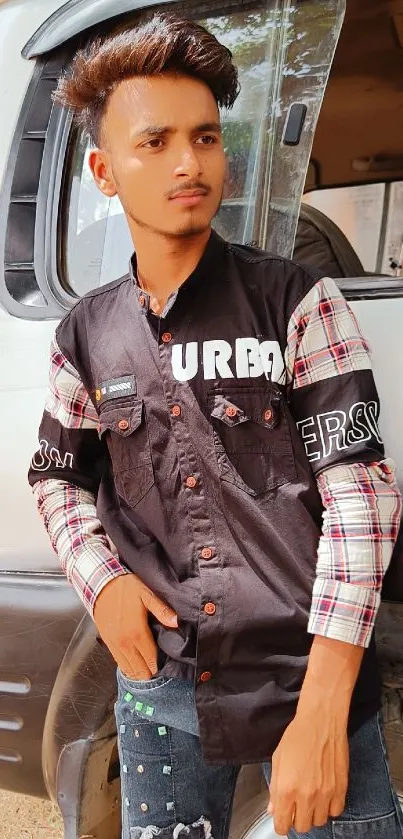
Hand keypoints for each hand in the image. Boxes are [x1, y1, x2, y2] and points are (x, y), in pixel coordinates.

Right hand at [93, 574, 177, 679]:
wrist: (101, 585)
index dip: (158, 665)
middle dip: (149, 671)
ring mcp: (114, 644)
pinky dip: (126, 665)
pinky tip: (132, 664)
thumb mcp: (147, 595)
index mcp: (138, 633)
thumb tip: (177, 622)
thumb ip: (162, 611)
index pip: (151, 658)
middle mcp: (125, 643)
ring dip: (137, 671)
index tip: (163, 664)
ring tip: (145, 668)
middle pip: (140, 668)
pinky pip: (117, 661)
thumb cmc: (126, 589)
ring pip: (128, 668)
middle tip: (155, 666)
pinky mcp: (106, 642)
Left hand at [268, 706, 348, 834]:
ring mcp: (325, 794)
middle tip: (296, 806)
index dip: (281, 823)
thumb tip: (273, 809)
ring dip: (313, 814)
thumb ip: (274, 788)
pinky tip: (324, 796)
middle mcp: (306, 796)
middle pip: (302, 827)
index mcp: (286, 789)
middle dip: (297, 819)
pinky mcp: (341, 789)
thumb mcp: (277, 759)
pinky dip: (329, 808)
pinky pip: (335, 812)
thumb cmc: (297, 736)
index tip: (283, 817)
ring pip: (319, 822)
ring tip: (311, 798)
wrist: (321, 721)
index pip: (282, 825)